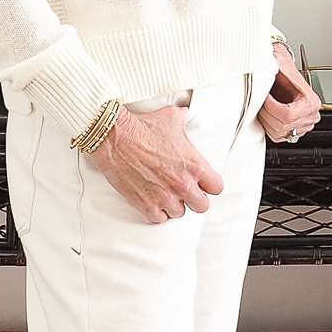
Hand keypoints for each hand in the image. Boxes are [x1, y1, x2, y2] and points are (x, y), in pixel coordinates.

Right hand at [88, 104, 223, 223]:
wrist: (114, 137)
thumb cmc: (142, 126)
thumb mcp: (171, 117)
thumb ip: (184, 119)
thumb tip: (185, 113)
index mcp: (195, 165)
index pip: (216, 188)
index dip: (209, 185)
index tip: (201, 182)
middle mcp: (183, 184)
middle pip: (202, 206)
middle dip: (194, 199)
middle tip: (184, 191)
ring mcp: (164, 197)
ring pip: (179, 213)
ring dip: (174, 204)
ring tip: (165, 194)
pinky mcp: (146, 204)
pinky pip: (159, 218)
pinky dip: (156, 211)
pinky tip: (152, 200)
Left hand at [257, 43, 321, 144]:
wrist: (283, 73)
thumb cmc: (282, 69)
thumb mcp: (279, 62)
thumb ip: (274, 64)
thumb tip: (263, 64)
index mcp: (311, 102)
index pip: (287, 115)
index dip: (270, 107)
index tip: (264, 97)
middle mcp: (311, 116)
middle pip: (281, 125)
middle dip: (266, 113)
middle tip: (260, 100)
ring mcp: (303, 126)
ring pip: (277, 132)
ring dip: (266, 119)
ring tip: (263, 105)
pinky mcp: (294, 132)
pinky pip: (276, 136)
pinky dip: (268, 126)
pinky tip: (267, 113)